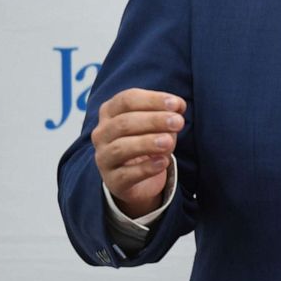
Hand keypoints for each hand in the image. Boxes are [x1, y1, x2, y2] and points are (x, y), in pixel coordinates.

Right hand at [91, 89, 185, 218]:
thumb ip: (166, 113)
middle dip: (154, 121)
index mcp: (110, 111)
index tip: (177, 104)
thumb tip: (178, 106)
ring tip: (169, 142)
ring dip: (147, 143)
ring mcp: (103, 158)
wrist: (138, 177)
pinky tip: (163, 162)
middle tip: (178, 122)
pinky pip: (126, 174)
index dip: (153, 100)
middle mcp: (102, 133)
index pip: (127, 100)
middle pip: (124, 123)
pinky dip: (146, 168)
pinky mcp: (112, 181)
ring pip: (120, 148)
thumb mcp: (158, 124)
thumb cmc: (147, 140)